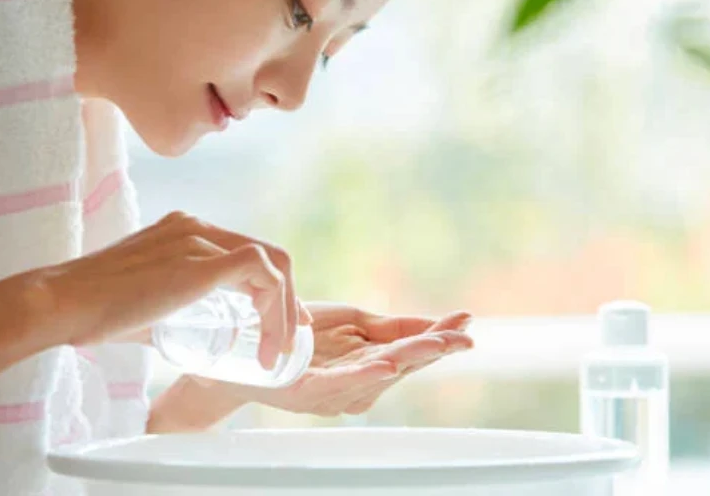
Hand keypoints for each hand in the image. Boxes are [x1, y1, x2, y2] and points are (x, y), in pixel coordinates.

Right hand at [37, 211, 306, 366]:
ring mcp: (201, 239)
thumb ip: (175, 311)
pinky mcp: (202, 260)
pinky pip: (263, 274)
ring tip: (276, 351)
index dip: (272, 286)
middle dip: (288, 298)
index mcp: (185, 231)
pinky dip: (275, 309)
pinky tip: (268, 341)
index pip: (247, 251)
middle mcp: (197, 227)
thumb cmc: (93, 311)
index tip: (279, 321)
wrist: (62, 303)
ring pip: (272, 265)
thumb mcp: (148, 304)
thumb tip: (202, 340)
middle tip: (290, 337)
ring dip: (284, 312)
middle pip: (267, 254)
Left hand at [215, 303, 473, 416]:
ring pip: (380, 373)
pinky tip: (387, 364)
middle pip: (404, 363)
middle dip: (436, 348)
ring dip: (410, 358)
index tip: (466, 318)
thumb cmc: (299, 335)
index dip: (440, 335)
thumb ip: (390, 326)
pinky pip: (341, 384)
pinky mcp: (308, 391)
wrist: (243, 348)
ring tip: (437, 344)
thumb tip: (434, 325)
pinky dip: (366, 375)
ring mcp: (334, 391)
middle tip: (465, 336)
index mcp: (371, 365)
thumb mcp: (351, 322)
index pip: (413, 350)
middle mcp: (359, 385)